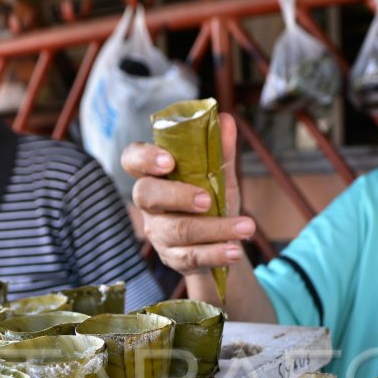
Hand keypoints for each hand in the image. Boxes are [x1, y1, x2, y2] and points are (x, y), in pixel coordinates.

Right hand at [120, 112, 255, 276]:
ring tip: (246, 227)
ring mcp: (158, 233)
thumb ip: (220, 152)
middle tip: (207, 199)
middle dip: (178, 195)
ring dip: (215, 228)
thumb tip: (226, 119)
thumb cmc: (211, 203)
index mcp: (154, 175)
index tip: (168, 161)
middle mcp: (149, 205)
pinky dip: (217, 253)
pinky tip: (235, 250)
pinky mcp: (172, 258)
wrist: (219, 246)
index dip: (144, 158)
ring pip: (178, 230)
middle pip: (147, 195)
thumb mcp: (218, 177)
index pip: (132, 159)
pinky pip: (192, 256)